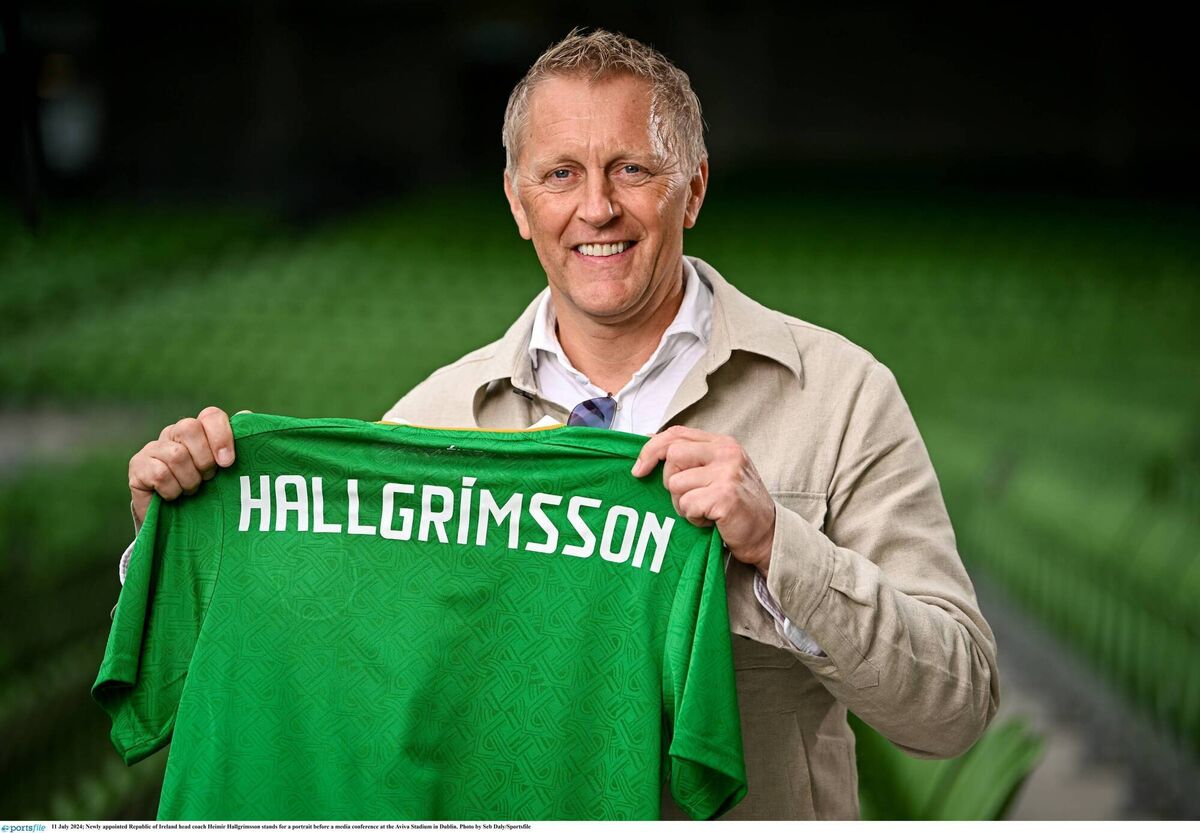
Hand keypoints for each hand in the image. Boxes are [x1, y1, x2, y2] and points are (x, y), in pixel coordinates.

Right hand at [128, 406, 234, 526]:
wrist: (177, 523)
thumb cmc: (208, 493)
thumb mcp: (228, 471)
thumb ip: (240, 443)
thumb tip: (246, 414)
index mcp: (200, 429)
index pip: (210, 415)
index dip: (221, 436)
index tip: (228, 463)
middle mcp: (174, 433)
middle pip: (189, 428)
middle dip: (204, 460)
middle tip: (208, 478)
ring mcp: (153, 448)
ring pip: (176, 454)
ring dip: (189, 480)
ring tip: (191, 490)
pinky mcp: (138, 466)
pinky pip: (160, 473)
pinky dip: (172, 490)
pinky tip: (174, 496)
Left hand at [630, 425, 775, 574]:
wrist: (766, 534)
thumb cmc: (736, 504)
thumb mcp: (717, 471)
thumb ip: (690, 456)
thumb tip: (648, 440)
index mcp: (722, 443)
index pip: (676, 434)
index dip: (651, 449)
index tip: (638, 469)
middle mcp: (726, 453)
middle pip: (672, 456)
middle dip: (670, 483)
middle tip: (689, 499)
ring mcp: (727, 473)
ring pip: (675, 484)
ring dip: (683, 505)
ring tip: (704, 510)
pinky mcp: (725, 496)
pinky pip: (687, 505)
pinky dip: (693, 518)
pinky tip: (710, 520)